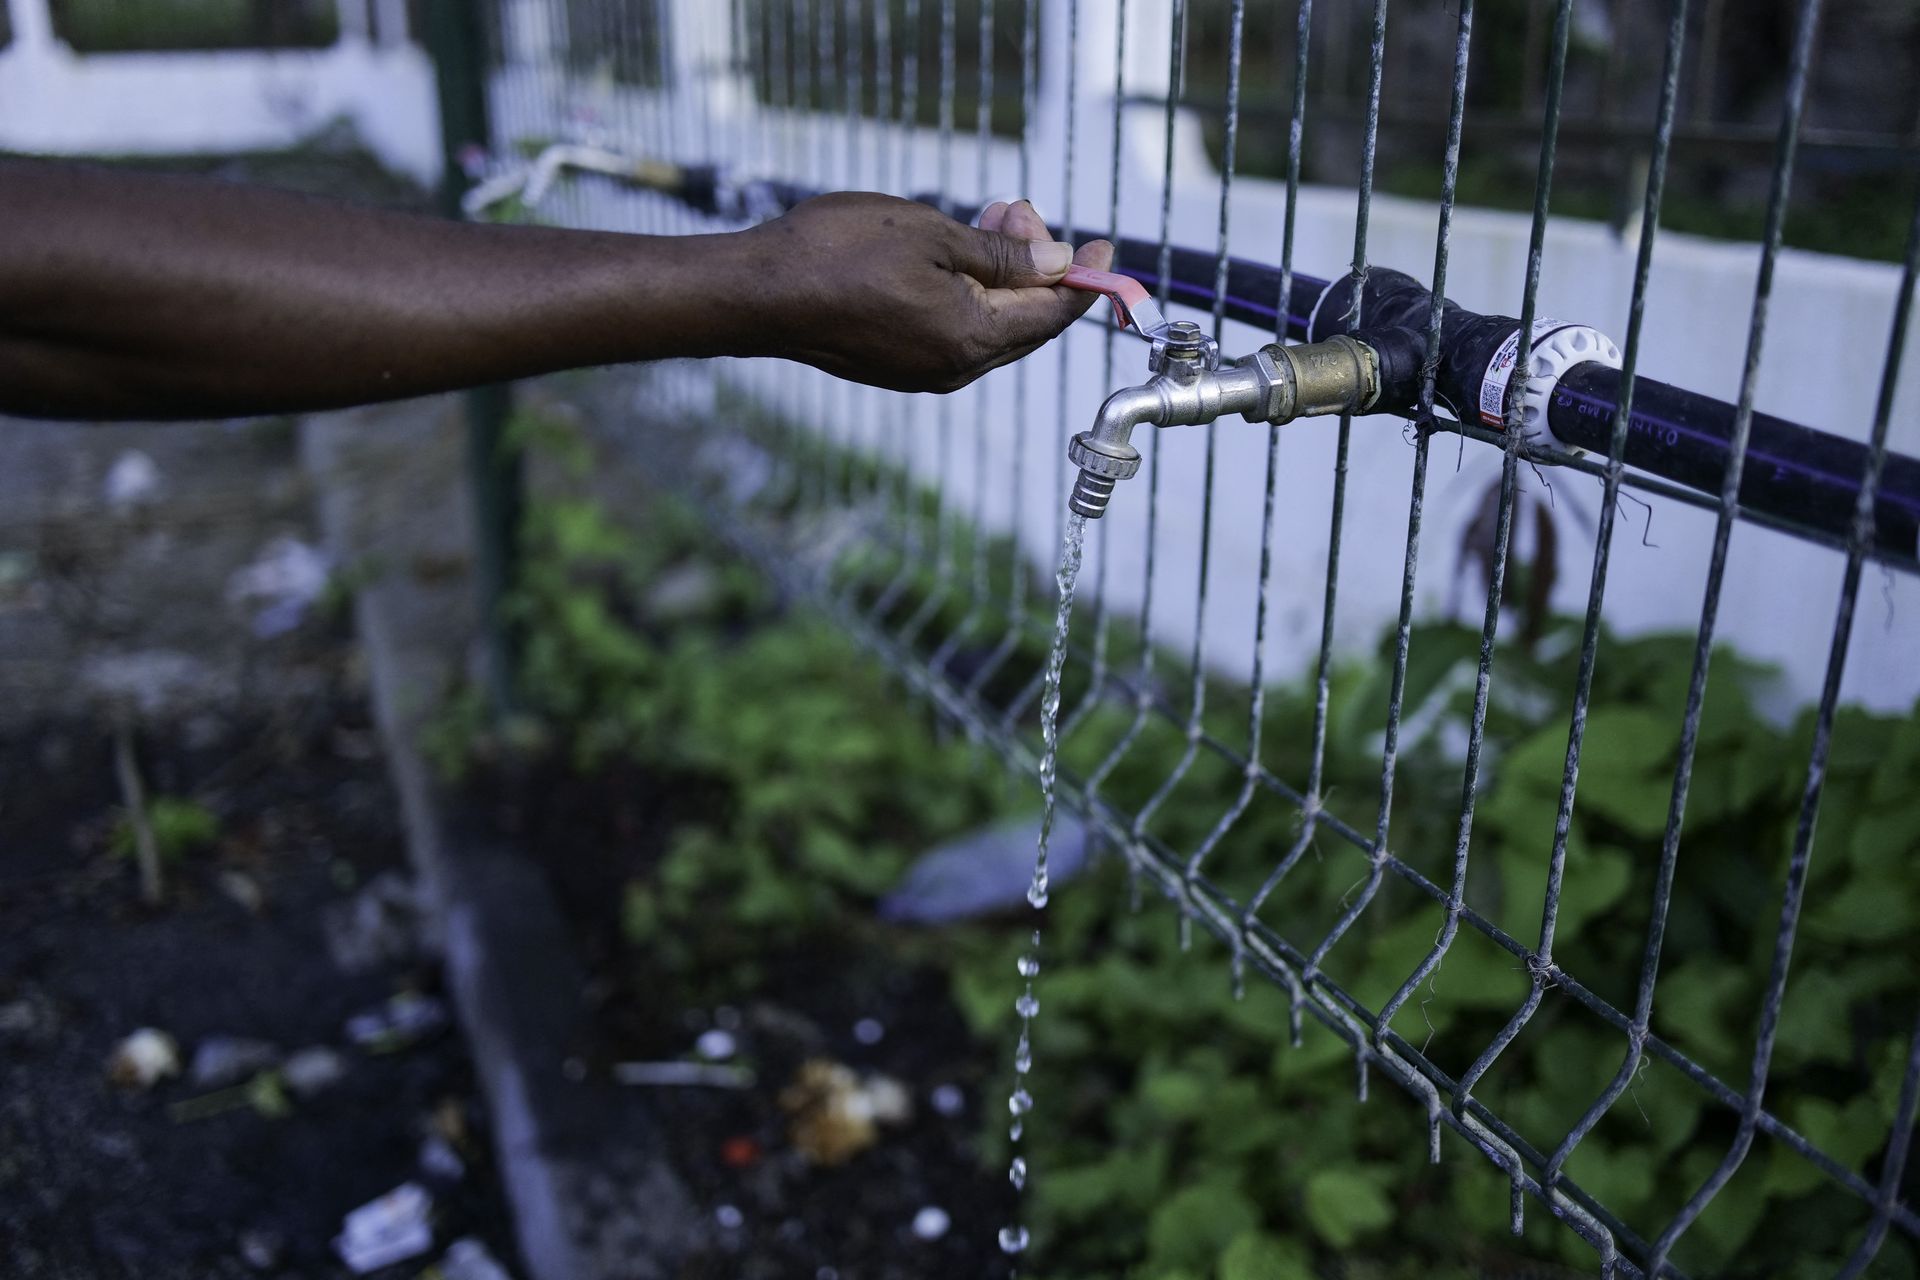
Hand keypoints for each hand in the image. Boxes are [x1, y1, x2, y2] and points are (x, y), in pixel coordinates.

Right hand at [732, 192, 1113, 392]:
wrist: (758, 293)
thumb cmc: (838, 254)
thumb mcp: (933, 235)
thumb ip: (1004, 257)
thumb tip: (1059, 265)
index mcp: (972, 338)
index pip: (1052, 313)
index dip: (1084, 277)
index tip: (1103, 244)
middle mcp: (955, 368)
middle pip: (1025, 323)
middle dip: (1038, 267)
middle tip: (1017, 211)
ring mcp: (924, 373)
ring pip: (989, 325)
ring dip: (1001, 277)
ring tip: (988, 222)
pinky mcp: (897, 367)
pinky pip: (955, 331)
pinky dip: (969, 295)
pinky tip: (955, 257)